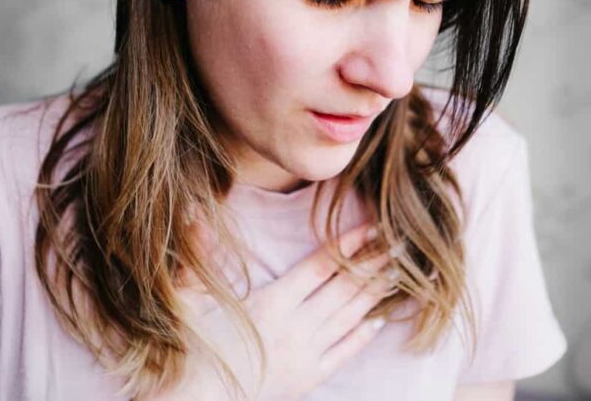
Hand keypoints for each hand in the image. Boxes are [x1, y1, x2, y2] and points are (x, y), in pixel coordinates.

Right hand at [168, 222, 395, 399]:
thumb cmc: (190, 351)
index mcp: (273, 302)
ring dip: (375, 294)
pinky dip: (362, 336)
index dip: (349, 245)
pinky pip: (343, 354)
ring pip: (349, 318)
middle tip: (401, 243)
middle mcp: (296, 326)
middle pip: (344, 288)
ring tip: (399, 273)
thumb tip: (192, 212)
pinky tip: (379, 322)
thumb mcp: (189, 299)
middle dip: (373, 264)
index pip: (321, 266)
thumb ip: (199, 254)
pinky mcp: (306, 379)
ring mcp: (305, 355)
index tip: (373, 227)